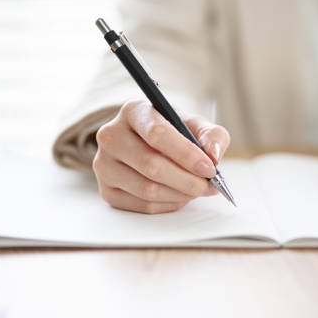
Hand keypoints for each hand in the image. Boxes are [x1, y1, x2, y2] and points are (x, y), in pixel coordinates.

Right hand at [93, 99, 229, 213]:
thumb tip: (213, 155)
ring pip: (147, 189)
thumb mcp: (196, 125)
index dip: (186, 154)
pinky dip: (168, 205)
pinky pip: (142, 206)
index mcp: (133, 111)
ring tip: (197, 191)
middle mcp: (111, 135)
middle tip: (209, 186)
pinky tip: (179, 196)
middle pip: (152, 165)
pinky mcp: (106, 190)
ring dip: (180, 195)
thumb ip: (212, 135)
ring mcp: (104, 164)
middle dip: (188, 180)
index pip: (157, 134)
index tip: (210, 168)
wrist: (148, 146)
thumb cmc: (174, 133)